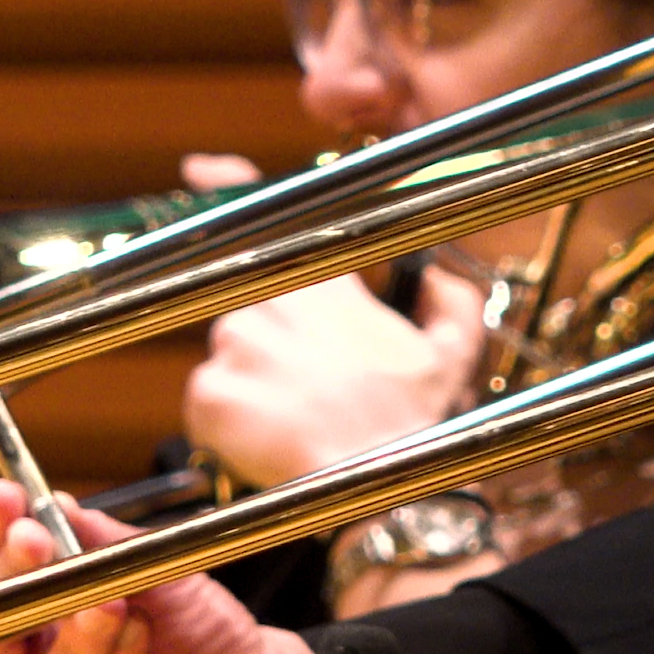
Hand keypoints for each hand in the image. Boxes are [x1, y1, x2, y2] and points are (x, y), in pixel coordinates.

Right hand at [0, 481, 312, 653]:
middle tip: (37, 541)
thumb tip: (59, 504)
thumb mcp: (158, 567)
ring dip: (72, 639)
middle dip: (12, 585)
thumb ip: (105, 542)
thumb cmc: (199, 625)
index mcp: (43, 622)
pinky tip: (140, 636)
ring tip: (112, 602)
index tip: (7, 498)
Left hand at [178, 153, 487, 488]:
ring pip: (226, 352)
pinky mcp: (210, 395)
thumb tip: (442, 274)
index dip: (230, 183)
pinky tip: (268, 436)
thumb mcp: (451, 355)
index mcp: (327, 289)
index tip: (201, 169)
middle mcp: (276, 305)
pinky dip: (227, 419)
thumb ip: (452, 301)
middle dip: (269, 337)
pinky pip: (204, 399)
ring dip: (249, 379)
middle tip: (303, 380)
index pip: (273, 215)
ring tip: (293, 414)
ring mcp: (238, 349)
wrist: (378, 484)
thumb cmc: (413, 425)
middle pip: (248, 302)